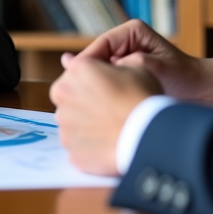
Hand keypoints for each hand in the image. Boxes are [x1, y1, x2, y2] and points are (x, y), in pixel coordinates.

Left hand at [51, 52, 161, 175]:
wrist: (149, 136)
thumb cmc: (143, 97)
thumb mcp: (136, 67)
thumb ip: (111, 63)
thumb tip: (95, 65)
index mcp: (78, 69)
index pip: (76, 68)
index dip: (92, 77)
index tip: (106, 85)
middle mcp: (63, 94)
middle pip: (67, 94)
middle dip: (82, 99)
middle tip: (106, 107)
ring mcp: (65, 124)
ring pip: (71, 121)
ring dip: (84, 123)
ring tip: (109, 127)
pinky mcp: (71, 149)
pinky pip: (78, 145)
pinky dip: (89, 145)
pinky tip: (108, 144)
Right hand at [81, 20, 212, 106]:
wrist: (199, 90)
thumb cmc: (183, 77)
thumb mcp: (156, 69)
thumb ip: (126, 66)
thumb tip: (94, 68)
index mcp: (133, 31)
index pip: (101, 44)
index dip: (87, 61)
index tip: (76, 79)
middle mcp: (125, 41)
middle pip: (95, 56)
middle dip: (86, 74)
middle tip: (75, 94)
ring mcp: (123, 56)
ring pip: (98, 70)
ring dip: (92, 84)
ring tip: (83, 101)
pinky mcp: (123, 70)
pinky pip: (106, 79)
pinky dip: (100, 90)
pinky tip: (90, 103)